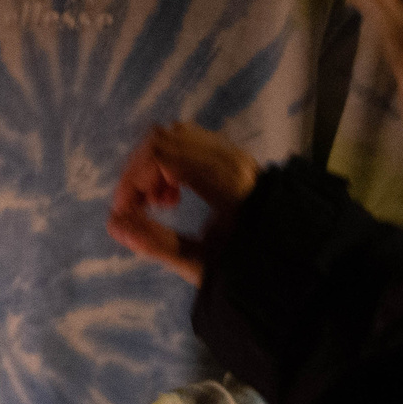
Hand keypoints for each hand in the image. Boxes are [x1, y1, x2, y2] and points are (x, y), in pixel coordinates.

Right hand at [106, 121, 258, 284]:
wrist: (289, 261)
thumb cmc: (248, 268)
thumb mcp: (201, 264)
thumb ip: (156, 244)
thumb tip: (113, 225)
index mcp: (227, 183)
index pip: (162, 156)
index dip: (132, 180)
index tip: (122, 212)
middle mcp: (231, 159)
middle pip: (163, 138)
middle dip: (138, 172)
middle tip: (137, 209)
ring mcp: (232, 153)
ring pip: (174, 135)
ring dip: (152, 165)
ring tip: (157, 203)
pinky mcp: (230, 155)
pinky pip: (187, 141)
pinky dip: (168, 161)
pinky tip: (172, 194)